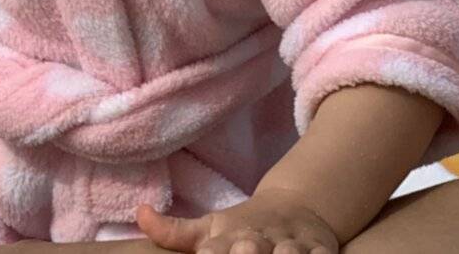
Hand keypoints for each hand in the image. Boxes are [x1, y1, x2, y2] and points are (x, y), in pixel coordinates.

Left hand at [137, 189, 338, 253]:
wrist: (296, 209)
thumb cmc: (244, 228)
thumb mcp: (209, 228)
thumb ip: (173, 231)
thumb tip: (139, 213)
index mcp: (230, 237)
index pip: (214, 250)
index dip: (212, 253)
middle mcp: (259, 240)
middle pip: (251, 250)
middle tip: (244, 251)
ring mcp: (291, 246)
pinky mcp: (319, 251)